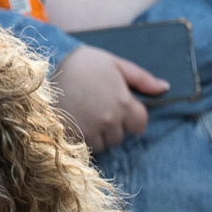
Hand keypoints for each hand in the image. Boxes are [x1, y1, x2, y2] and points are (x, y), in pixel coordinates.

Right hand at [51, 42, 165, 151]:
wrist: (45, 72)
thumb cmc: (85, 64)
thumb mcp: (115, 64)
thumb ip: (142, 78)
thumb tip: (165, 88)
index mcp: (123, 102)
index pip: (140, 125)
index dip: (132, 117)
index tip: (121, 108)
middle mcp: (110, 120)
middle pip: (121, 136)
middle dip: (114, 125)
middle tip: (99, 107)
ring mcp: (91, 131)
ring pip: (105, 144)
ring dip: (99, 134)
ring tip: (86, 114)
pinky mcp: (74, 138)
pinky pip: (88, 148)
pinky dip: (84, 139)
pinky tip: (77, 122)